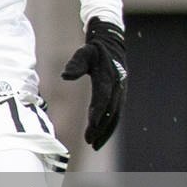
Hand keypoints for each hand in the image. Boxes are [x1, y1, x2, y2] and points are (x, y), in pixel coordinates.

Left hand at [59, 18, 128, 149]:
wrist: (111, 42)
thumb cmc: (94, 49)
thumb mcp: (84, 53)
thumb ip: (75, 64)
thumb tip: (65, 76)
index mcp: (108, 77)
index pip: (103, 99)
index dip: (98, 113)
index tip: (91, 126)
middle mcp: (118, 86)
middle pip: (110, 112)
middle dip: (101, 128)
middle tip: (90, 142)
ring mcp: (121, 90)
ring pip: (115, 115)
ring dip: (107, 131)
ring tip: (95, 145)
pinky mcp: (121, 93)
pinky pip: (116, 112)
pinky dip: (110, 125)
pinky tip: (102, 135)